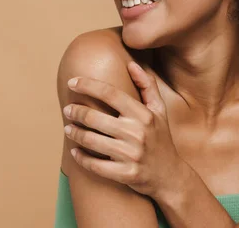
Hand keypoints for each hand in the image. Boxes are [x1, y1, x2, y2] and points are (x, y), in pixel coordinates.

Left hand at [62, 61, 182, 197]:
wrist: (171, 175)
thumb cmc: (161, 138)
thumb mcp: (159, 110)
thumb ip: (147, 85)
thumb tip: (131, 64)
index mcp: (143, 114)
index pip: (110, 93)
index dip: (88, 85)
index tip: (71, 82)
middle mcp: (137, 133)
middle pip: (96, 117)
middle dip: (76, 111)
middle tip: (67, 109)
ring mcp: (131, 154)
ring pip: (92, 141)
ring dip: (75, 134)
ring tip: (68, 129)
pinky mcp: (126, 174)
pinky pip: (95, 165)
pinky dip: (81, 158)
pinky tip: (74, 152)